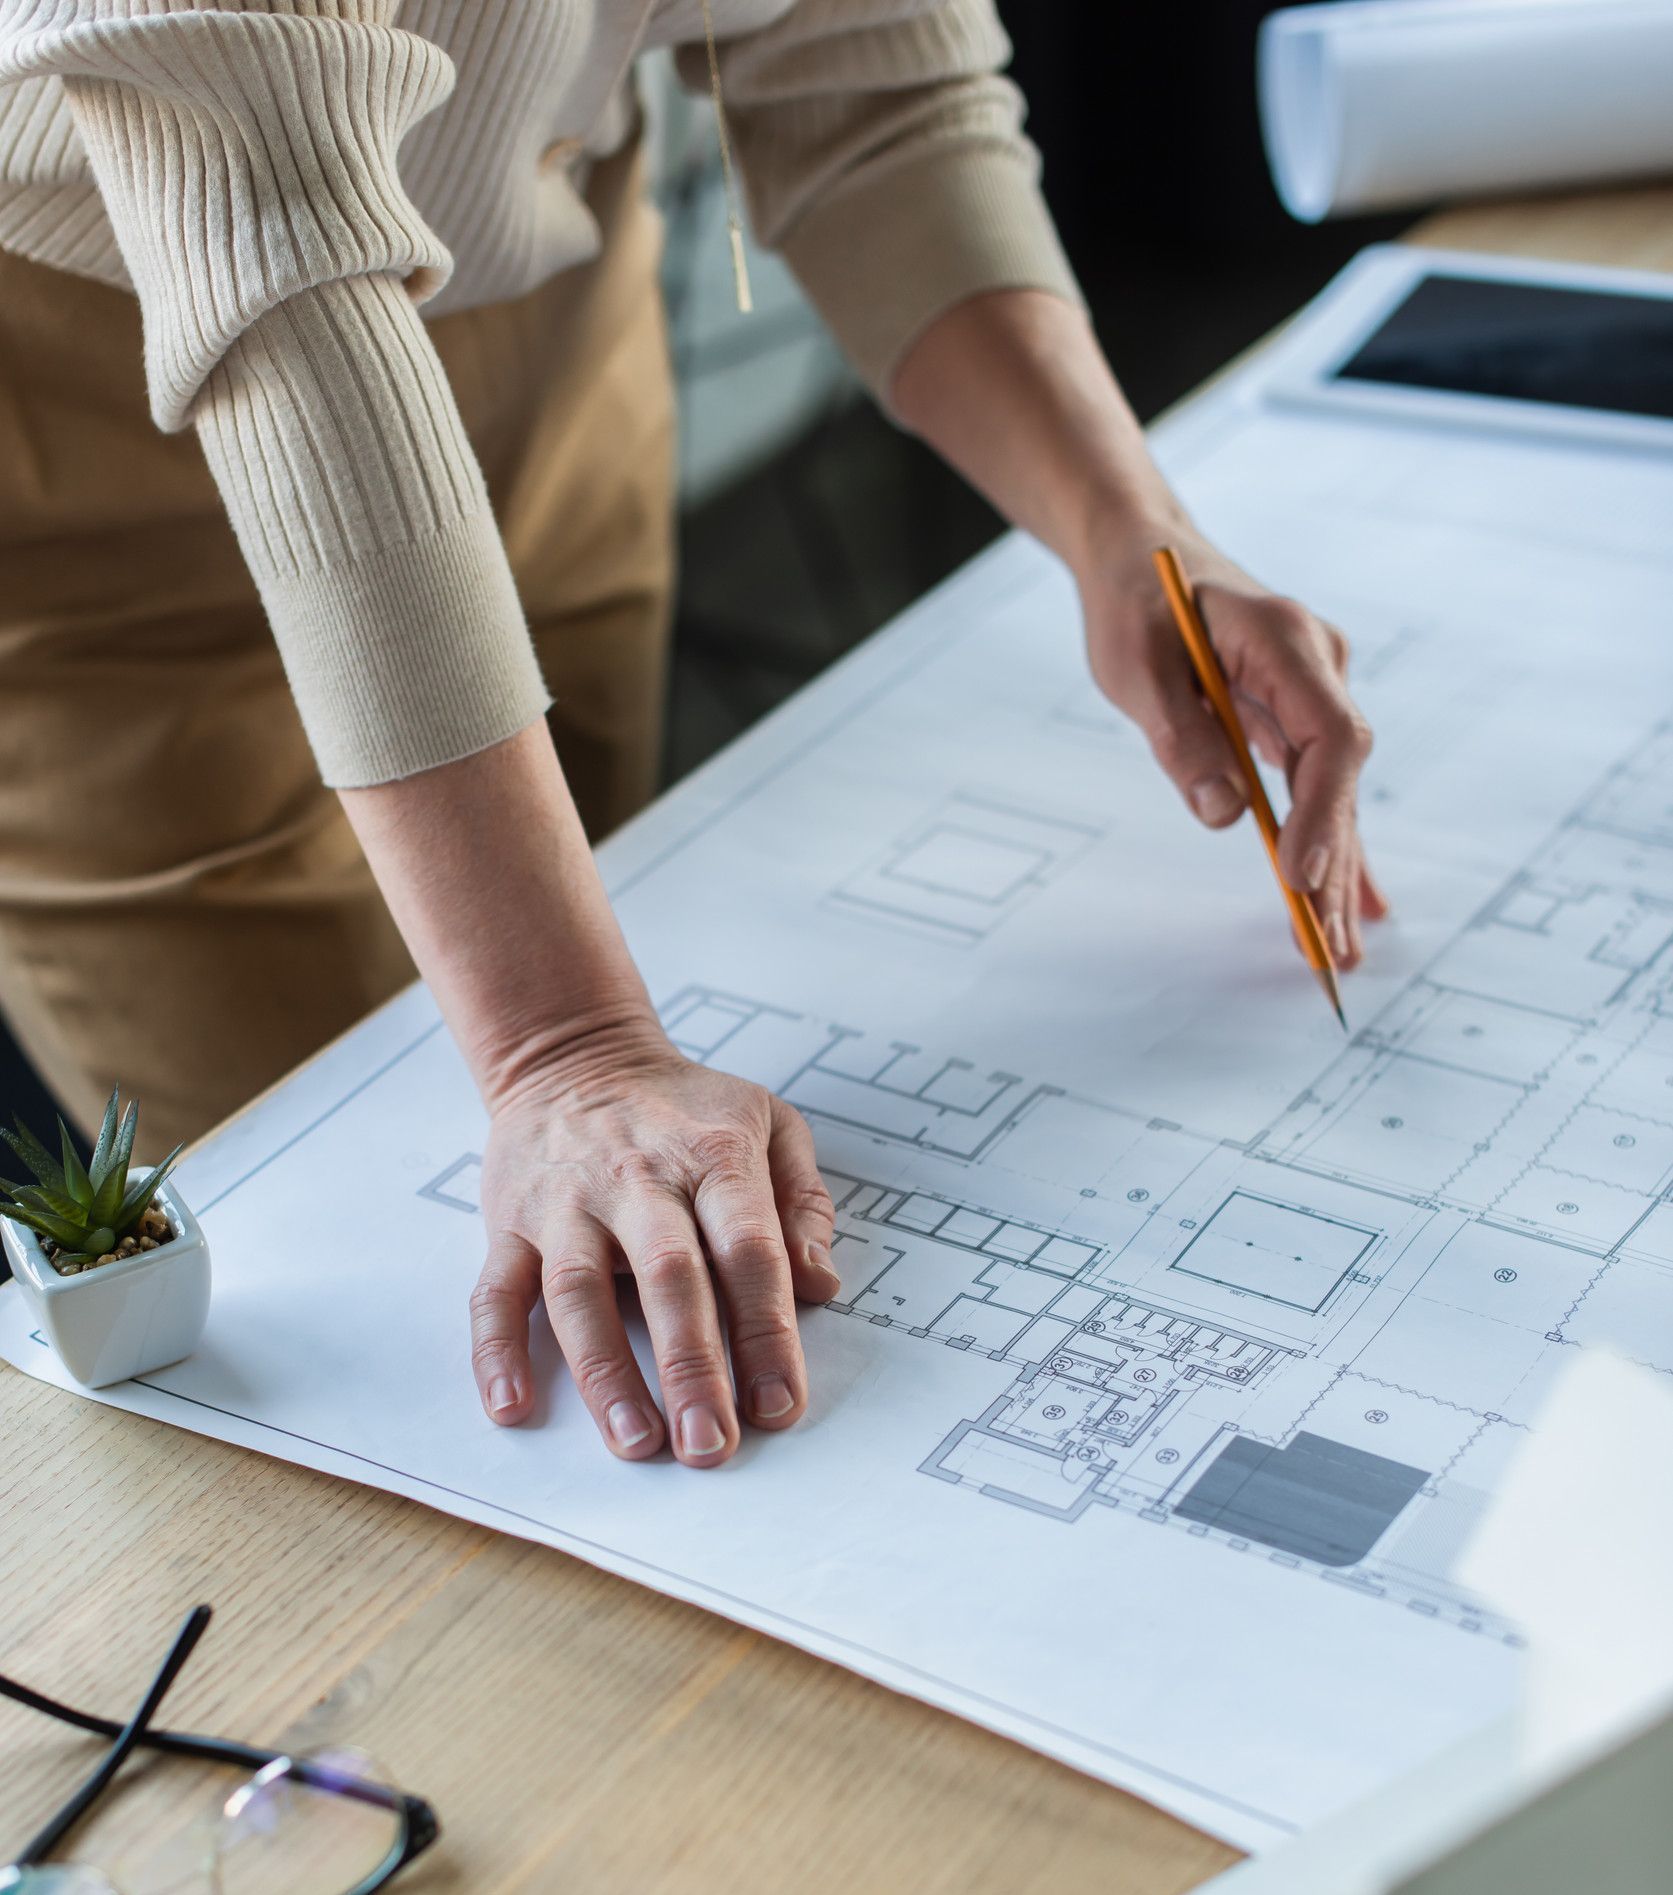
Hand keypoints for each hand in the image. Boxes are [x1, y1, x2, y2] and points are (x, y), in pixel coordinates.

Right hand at [466, 1016, 840, 1465]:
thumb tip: (821, 1285)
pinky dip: (497, 1352)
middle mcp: (637, 1182)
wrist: (576, 1057)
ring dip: (606, 1373)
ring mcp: (566, 1204)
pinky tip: (513, 1406)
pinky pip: (496, 1292)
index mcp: (712, 1158)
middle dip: (692, 1368)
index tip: (780, 1404)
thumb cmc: (686, 1108)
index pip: (747, 1251)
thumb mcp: (769, 1122)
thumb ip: (802, 1204)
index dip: (766, 1332)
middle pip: (669, 1279)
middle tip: (711, 1445)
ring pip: (579, 1293)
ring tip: (635, 1442)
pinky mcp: (510, 1222)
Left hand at [1079, 519, 1388, 967]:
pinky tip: (1353, 899)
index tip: (1300, 877)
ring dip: (1335, 868)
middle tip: (1326, 948)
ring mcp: (1313, 689)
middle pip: (1340, 777)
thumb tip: (1226, 814)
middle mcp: (1317, 665)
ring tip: (1337, 949)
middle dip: (1334, 866)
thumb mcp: (1136, 668)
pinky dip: (1328, 841)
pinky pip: (1318, 785)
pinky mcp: (1295, 712)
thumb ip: (1181, 737)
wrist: (1141, 550)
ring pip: (1334, 790)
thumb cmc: (1135, 600)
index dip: (1323, 813)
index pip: (1330, 738)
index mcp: (1285, 640)